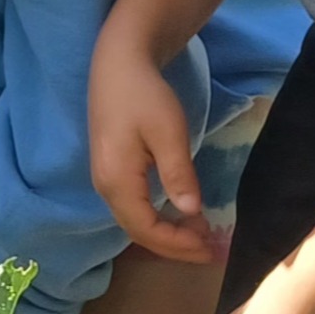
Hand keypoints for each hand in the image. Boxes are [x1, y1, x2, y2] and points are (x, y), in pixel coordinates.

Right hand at [90, 46, 211, 263]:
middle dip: (174, 246)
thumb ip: (178, 174)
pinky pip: (133, 208)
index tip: (210, 246)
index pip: (147, 229)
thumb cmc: (144, 94)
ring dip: (166, 233)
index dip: (178, 244)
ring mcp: (105, 179)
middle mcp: (105, 187)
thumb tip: (191, 212)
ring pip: (135, 221)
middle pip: (138, 231)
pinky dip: (157, 218)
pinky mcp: (111, 171)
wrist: (118, 64)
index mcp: (117, 181)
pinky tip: (179, 213)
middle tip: (210, 249)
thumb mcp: (168, 132)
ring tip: (199, 235)